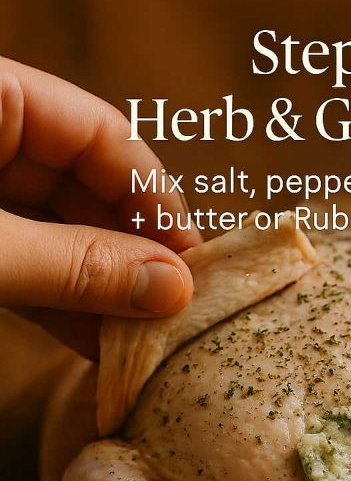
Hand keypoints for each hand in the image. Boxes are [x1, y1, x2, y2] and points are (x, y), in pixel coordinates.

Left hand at [0, 57, 199, 357]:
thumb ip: (73, 265)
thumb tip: (174, 289)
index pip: (102, 135)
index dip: (156, 201)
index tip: (197, 266)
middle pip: (86, 189)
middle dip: (132, 257)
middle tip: (177, 316)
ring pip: (57, 235)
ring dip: (100, 291)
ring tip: (144, 344)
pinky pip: (23, 264)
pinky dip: (57, 303)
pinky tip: (97, 344)